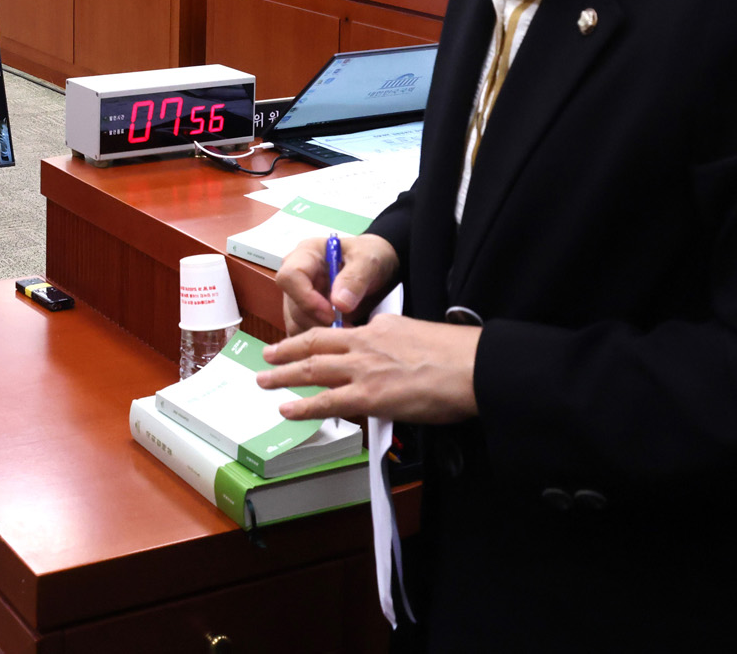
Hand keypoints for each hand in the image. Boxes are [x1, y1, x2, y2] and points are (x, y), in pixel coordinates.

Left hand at [256, 316, 480, 423]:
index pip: (345, 332)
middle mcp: (365, 343)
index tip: (312, 345)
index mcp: (381, 326)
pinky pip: (325, 401)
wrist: (472, 367)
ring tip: (264, 380)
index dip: (324, 340)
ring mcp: (363, 369)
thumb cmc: (459, 355)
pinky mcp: (366, 396)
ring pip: (311, 369)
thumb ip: (399, 345)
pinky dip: (302, 407)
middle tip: (269, 354)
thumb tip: (395, 363)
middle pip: (316, 342)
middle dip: (288, 349)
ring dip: (283, 375)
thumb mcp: (421, 335)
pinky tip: (286, 410)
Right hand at [276, 231, 398, 333]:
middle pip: (293, 306)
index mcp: (305, 255)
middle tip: (346, 331)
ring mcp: (298, 298)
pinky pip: (303, 333)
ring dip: (320, 335)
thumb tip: (339, 304)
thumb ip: (355, 279)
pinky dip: (320, 342)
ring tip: (347, 334)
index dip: (306, 299)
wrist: (378, 268)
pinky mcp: (304, 315)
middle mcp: (296, 277)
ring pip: (295, 324)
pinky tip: (340, 340)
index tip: (332, 314)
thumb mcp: (368, 261)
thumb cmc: (370, 255)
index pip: (290, 277)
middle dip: (318, 323)